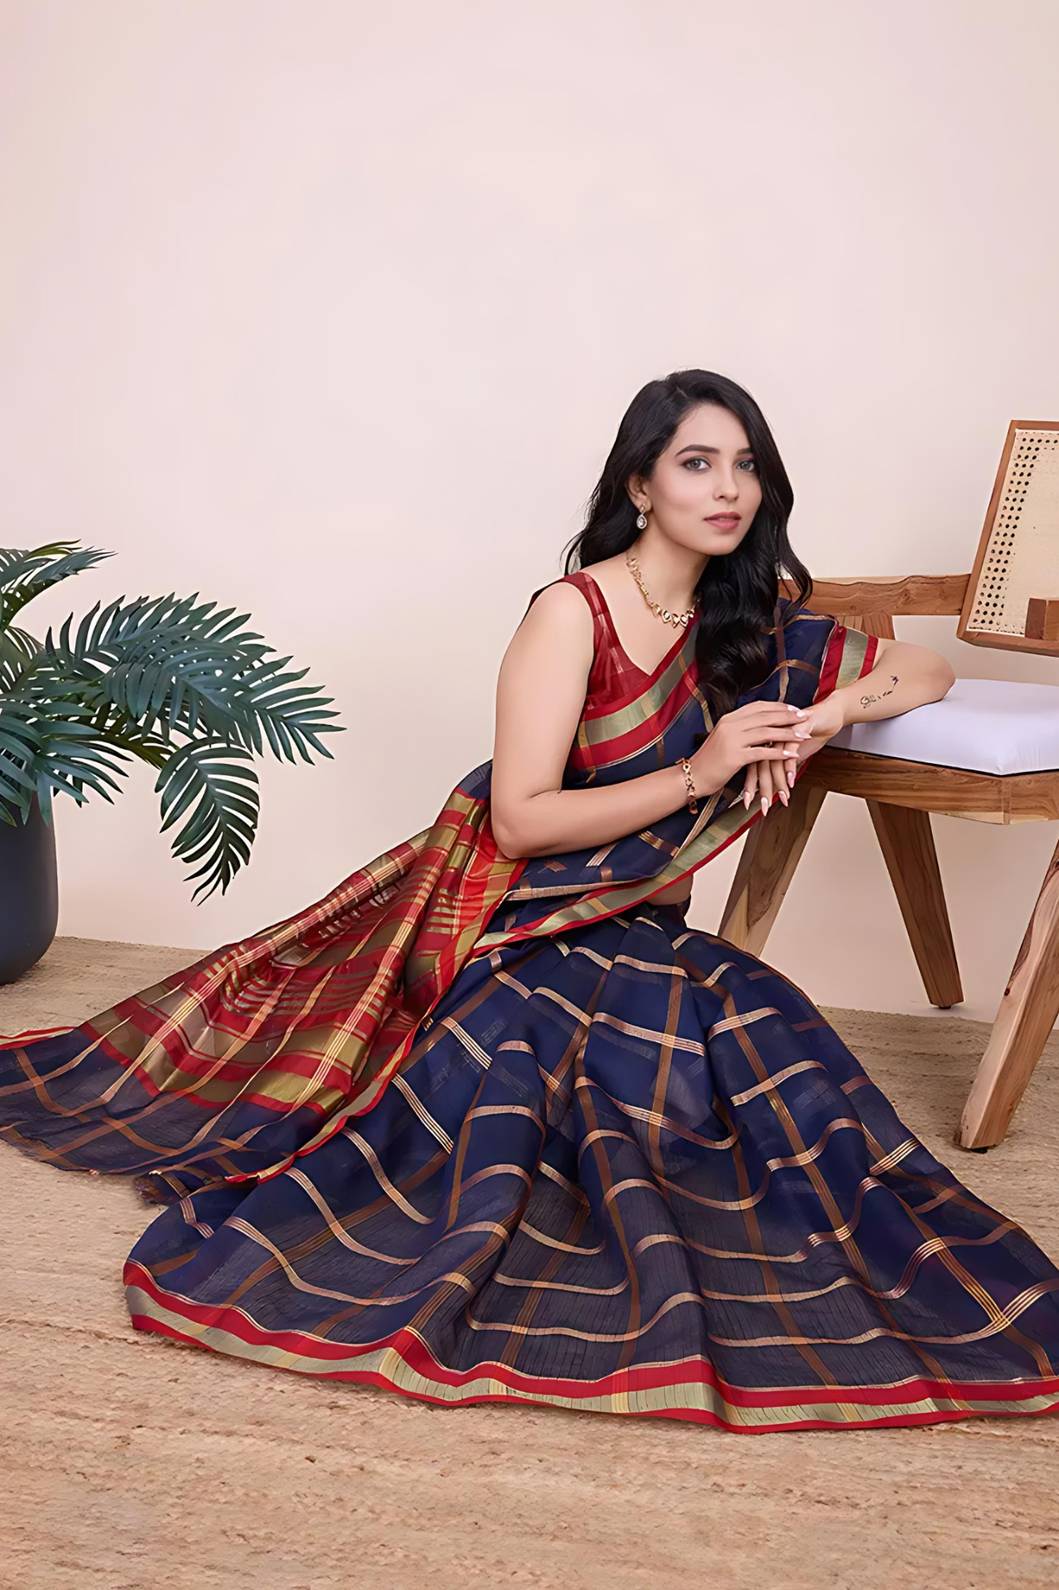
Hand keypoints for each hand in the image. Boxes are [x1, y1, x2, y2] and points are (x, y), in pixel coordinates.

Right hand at [690, 700, 812, 799]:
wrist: (692, 776)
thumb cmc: (709, 761)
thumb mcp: (722, 738)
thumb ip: (738, 729)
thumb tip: (756, 726)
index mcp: (728, 719)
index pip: (758, 707)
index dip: (778, 706)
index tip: (794, 708)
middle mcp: (730, 725)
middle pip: (765, 716)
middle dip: (788, 716)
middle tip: (805, 717)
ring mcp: (732, 740)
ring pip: (767, 732)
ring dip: (788, 733)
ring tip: (803, 735)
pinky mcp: (735, 757)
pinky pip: (762, 752)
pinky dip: (779, 753)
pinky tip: (792, 754)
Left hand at [741, 692, 847, 813]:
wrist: (828, 713)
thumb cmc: (809, 733)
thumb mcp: (792, 754)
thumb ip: (781, 768)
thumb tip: (773, 786)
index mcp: (764, 739)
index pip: (752, 765)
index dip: (750, 785)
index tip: (747, 802)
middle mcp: (770, 735)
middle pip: (760, 764)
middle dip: (761, 789)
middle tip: (763, 807)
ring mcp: (782, 730)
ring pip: (774, 759)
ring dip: (778, 782)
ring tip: (781, 798)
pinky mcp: (797, 728)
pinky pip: (791, 749)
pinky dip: (790, 766)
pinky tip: (791, 780)